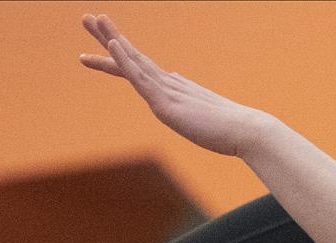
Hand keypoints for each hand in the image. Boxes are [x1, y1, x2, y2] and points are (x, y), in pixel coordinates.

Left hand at [78, 13, 276, 156]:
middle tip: (87, 17)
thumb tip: (182, 103)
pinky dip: (124, 60)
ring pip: (131, 60)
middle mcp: (169, 84)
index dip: (120, 56)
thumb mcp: (202, 122)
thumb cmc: (231, 131)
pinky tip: (112, 44)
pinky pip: (140, 77)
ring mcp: (167, 91)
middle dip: (107, 36)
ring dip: (109, 38)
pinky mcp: (166, 102)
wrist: (248, 132)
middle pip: (131, 56)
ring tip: (90, 19)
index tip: (107, 41)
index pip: (141, 69)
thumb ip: (190, 110)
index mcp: (175, 89)